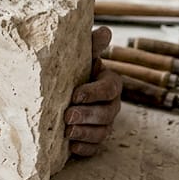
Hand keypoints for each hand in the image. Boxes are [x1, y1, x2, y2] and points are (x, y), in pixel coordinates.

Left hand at [65, 26, 121, 157]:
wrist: (68, 92)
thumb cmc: (77, 71)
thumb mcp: (83, 57)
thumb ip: (92, 46)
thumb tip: (105, 31)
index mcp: (110, 83)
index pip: (108, 89)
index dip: (93, 93)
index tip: (74, 95)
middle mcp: (111, 105)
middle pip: (106, 114)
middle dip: (87, 115)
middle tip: (67, 116)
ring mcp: (105, 124)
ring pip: (101, 132)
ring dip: (84, 133)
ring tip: (67, 131)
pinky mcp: (95, 140)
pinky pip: (94, 148)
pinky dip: (83, 148)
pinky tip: (70, 147)